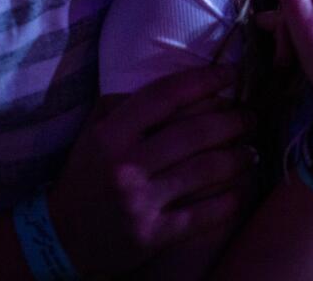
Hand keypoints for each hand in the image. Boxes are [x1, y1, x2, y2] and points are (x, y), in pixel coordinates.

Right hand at [48, 65, 256, 275]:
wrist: (60, 238)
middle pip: (196, 132)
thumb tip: (183, 81)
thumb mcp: (96, 133)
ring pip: (206, 170)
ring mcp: (140, 202)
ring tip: (251, 150)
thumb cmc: (87, 176)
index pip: (166, 96)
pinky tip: (241, 189)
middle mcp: (126, 165)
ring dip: (238, 157)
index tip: (231, 74)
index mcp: (111, 135)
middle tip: (251, 116)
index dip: (205, 80)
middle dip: (234, 121)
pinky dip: (228, 200)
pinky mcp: (153, 235)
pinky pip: (203, 214)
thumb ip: (129, 105)